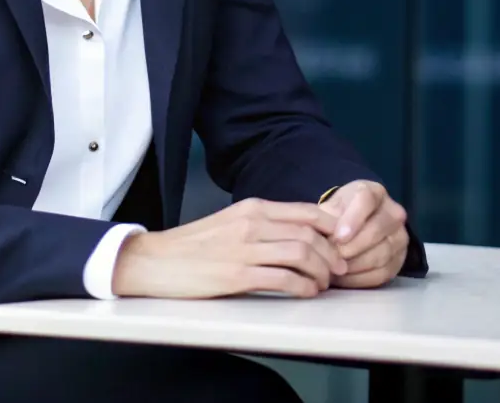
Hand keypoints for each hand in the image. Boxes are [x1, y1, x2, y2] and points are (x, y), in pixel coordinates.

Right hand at [111, 198, 348, 298]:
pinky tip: (307, 292)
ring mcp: (245, 248)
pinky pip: (283, 279)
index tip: (341, 242)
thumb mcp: (232, 222)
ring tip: (324, 283)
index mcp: (252, 207)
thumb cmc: (195, 245)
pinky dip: (302, 287)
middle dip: (332, 253)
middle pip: (309, 233)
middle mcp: (252, 223)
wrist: (157, 260)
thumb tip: (297, 233)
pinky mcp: (237, 275)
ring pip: (300, 254)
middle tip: (339, 269)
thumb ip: (262, 224)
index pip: (305, 211)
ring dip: (320, 271)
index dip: (331, 228)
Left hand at [321, 180, 408, 287]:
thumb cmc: (339, 215)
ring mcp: (400, 237)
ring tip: (335, 269)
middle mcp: (393, 212)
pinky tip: (344, 278)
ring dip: (355, 264)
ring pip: (381, 253)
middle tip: (332, 257)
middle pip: (377, 229)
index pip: (367, 200)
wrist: (353, 228)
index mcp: (375, 192)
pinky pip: (383, 273)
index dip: (352, 219)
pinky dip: (361, 278)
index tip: (338, 237)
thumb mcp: (330, 208)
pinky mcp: (399, 260)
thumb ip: (326, 218)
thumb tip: (322, 236)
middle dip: (352, 246)